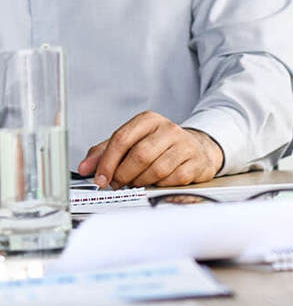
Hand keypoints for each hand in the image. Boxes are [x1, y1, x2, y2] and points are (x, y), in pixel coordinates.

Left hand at [78, 113, 225, 186]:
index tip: (100, 179)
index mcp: (149, 120)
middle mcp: (169, 129)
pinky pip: (172, 180)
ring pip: (156, 170)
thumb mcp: (130, 143)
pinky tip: (157, 182)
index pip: (122, 138)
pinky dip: (160, 185)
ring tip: (138, 182)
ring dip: (141, 182)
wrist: (195, 149)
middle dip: (124, 175)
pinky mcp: (195, 162)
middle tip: (118, 184)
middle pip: (139, 155)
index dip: (107, 162)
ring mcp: (185, 144)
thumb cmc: (157, 147)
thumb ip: (104, 153)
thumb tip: (84, 168)